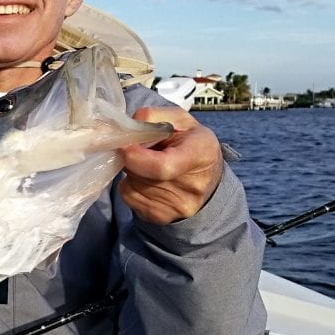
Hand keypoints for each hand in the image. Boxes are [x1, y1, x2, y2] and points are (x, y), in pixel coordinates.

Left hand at [119, 107, 223, 224]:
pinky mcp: (162, 217)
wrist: (208, 178)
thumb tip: (126, 131)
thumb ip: (151, 117)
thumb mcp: (179, 119)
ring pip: (131, 185)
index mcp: (202, 155)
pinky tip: (147, 179)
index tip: (126, 146)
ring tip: (148, 164)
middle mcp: (193, 186)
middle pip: (141, 174)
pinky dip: (131, 185)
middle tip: (139, 150)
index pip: (162, 167)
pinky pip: (130, 198)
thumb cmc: (190, 142)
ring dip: (131, 172)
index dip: (136, 157)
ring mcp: (178, 206)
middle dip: (131, 159)